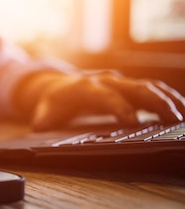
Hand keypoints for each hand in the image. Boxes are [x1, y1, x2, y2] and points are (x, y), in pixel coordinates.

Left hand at [26, 71, 184, 130]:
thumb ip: (43, 120)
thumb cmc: (53, 102)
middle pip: (135, 88)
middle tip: (173, 120)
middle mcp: (106, 81)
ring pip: (149, 87)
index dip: (119, 108)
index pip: (106, 97)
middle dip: (155, 103)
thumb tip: (38, 127)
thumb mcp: (44, 112)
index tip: (132, 122)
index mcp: (86, 87)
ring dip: (168, 100)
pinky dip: (168, 98)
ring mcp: (119, 82)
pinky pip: (152, 90)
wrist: (56, 85)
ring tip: (184, 116)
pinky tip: (182, 111)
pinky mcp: (128, 86)